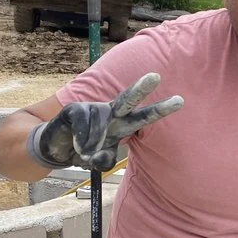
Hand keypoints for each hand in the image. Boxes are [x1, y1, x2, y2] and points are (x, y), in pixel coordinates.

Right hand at [27, 73, 183, 170]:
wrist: (56, 148)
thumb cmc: (85, 152)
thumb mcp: (99, 161)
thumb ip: (104, 161)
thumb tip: (96, 154)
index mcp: (122, 124)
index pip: (145, 117)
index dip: (161, 110)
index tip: (180, 100)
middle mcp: (111, 113)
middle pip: (128, 100)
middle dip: (141, 88)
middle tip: (156, 76)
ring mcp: (93, 109)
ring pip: (98, 130)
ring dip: (91, 147)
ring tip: (84, 151)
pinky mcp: (75, 109)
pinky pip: (83, 128)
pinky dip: (80, 142)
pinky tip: (76, 145)